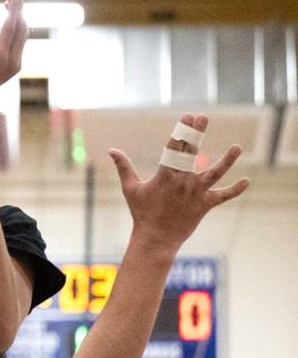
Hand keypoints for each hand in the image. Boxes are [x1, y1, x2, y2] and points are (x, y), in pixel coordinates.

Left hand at [0, 0, 26, 107]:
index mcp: (9, 61)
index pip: (16, 33)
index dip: (14, 15)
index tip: (7, 0)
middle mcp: (14, 60)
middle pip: (21, 26)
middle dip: (17, 4)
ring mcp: (9, 59)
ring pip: (18, 24)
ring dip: (16, 3)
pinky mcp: (0, 56)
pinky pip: (11, 30)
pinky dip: (13, 13)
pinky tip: (12, 0)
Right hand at [109, 113, 248, 250]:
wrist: (156, 240)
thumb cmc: (142, 214)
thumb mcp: (131, 189)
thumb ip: (124, 167)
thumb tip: (111, 150)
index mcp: (165, 175)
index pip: (174, 148)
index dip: (181, 130)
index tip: (187, 117)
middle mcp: (183, 182)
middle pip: (192, 153)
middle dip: (197, 133)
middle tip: (203, 117)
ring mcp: (196, 193)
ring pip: (214, 173)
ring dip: (227, 160)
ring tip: (237, 147)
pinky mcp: (205, 205)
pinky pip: (223, 196)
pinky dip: (235, 190)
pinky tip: (246, 181)